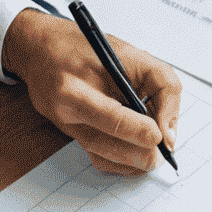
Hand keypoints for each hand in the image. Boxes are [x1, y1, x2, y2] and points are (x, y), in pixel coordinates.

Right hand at [3, 10, 180, 174]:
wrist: (42, 51)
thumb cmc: (86, 49)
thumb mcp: (133, 53)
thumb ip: (161, 86)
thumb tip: (168, 129)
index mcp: (75, 87)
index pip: (111, 117)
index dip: (138, 131)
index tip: (160, 137)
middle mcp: (65, 111)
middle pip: (106, 145)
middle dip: (140, 154)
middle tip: (163, 151)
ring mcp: (65, 126)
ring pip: (103, 157)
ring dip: (134, 162)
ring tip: (154, 154)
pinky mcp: (70, 135)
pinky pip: (98, 159)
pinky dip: (122, 163)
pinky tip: (137, 155)